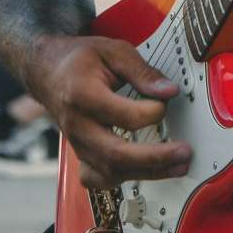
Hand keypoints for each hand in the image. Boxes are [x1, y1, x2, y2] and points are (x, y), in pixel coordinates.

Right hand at [26, 34, 191, 190]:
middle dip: (155, 158)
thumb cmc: (79, 61)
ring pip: (111, 172)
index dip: (153, 112)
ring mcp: (77, 145)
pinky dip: (123, 180)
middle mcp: (77, 125)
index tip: (167, 100)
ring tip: (178, 165)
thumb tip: (168, 91)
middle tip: (184, 152)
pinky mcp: (81, 156)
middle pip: (116, 154)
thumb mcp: (112, 51)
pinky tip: (147, 172)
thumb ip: (142, 71)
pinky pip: (99, 180)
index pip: (124, 116)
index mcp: (82, 95)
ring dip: (148, 173)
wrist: (48, 72)